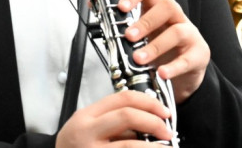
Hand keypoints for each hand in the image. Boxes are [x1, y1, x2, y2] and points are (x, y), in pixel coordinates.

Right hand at [55, 90, 173, 146]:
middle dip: (154, 122)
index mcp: (87, 116)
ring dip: (154, 147)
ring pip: (130, 145)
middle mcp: (87, 132)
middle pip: (127, 116)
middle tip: (168, 131)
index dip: (149, 102)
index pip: (122, 98)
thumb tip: (148, 121)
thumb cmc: (74, 147)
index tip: (164, 111)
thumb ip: (111, 121)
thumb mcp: (86, 127)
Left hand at [118, 0, 209, 102]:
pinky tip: (161, 73)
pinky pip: (188, 59)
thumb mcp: (138, 36)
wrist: (180, 79)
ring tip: (139, 59)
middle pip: (168, 5)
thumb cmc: (158, 52)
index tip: (121, 7)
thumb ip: (118, 22)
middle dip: (145, 21)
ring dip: (155, 46)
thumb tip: (92, 5)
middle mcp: (175, 18)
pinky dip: (173, 67)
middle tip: (129, 37)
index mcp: (156, 9)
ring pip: (178, 31)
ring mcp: (190, 35)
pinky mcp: (199, 55)